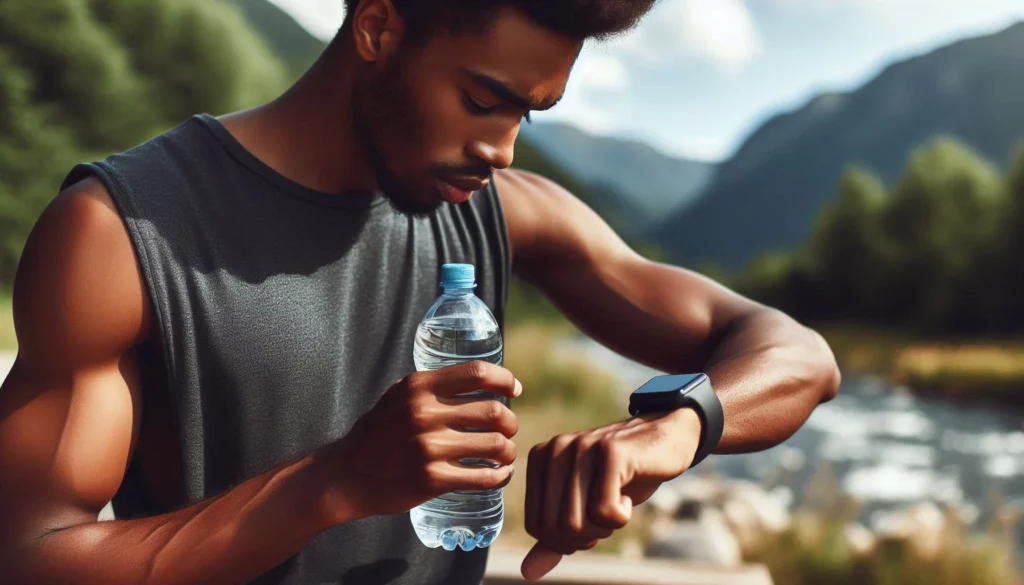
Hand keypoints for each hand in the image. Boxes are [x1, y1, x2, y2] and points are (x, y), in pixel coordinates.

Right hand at [315, 361, 520, 522]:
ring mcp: (428, 448)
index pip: (478, 373)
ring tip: (505, 454)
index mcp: (419, 387)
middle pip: (494, 411)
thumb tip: (482, 379)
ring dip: (508, 451)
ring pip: (495, 446)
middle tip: (509, 429)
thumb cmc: (379, 432)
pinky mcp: (431, 480)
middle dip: (510, 422)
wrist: (346, 474)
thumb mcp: (399, 396)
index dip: (505, 379)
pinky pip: (483, 477)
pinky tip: (500, 474)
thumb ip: (434, 387)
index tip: (514, 390)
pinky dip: (500, 476)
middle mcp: (424, 413)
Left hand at [520, 408, 701, 580]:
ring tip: (618, 501)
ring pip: (576, 524)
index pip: (537, 527)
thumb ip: (556, 537)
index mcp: (541, 459)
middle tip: (607, 513)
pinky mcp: (611, 452)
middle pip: (555, 529)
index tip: (590, 518)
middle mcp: (555, 449)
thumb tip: (528, 572)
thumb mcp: (585, 507)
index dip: (567, 538)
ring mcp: (581, 447)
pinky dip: (621, 517)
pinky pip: (604, 512)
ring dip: (604, 527)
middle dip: (586, 536)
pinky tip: (628, 495)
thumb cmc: (623, 475)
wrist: (666, 438)